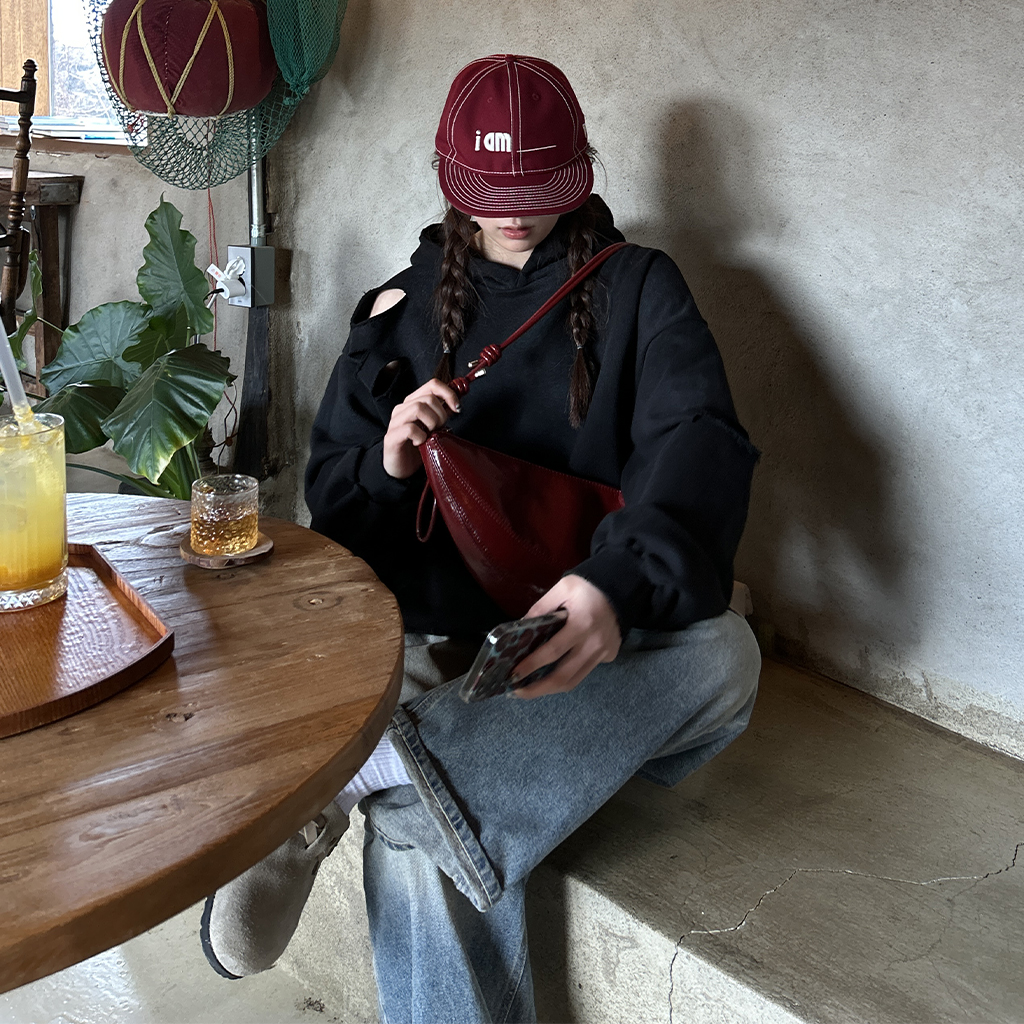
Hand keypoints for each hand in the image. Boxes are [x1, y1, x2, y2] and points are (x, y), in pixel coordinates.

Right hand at [382, 379, 459, 478]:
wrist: (401, 468)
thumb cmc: (417, 447)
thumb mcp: (434, 427)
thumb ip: (443, 414)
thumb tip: (457, 403)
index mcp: (413, 402)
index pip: (432, 385)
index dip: (448, 393)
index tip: (457, 408)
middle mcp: (403, 408)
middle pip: (428, 398)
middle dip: (441, 414)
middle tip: (440, 428)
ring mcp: (396, 421)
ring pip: (418, 408)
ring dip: (431, 423)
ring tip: (430, 435)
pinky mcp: (392, 437)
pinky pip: (410, 429)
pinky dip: (420, 436)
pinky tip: (420, 443)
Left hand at [510, 575, 621, 698]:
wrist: (621, 589)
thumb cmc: (588, 587)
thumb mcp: (562, 588)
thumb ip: (542, 607)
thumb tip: (521, 628)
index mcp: (581, 625)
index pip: (552, 652)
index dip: (532, 665)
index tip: (514, 674)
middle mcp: (594, 644)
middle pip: (563, 676)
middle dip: (538, 688)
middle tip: (518, 691)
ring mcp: (603, 653)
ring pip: (574, 680)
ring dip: (551, 688)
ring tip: (531, 689)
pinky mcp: (609, 656)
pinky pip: (584, 671)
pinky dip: (567, 676)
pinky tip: (552, 674)